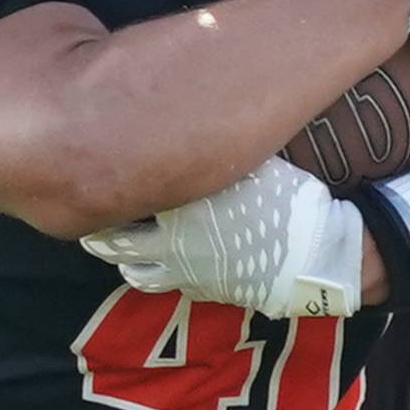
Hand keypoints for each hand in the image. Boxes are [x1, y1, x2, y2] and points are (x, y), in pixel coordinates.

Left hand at [82, 156, 364, 317]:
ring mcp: (189, 276)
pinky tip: (169, 262)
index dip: (104, 190)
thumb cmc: (284, 198)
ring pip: (138, 275)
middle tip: (95, 222)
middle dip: (101, 234)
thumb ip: (211, 150)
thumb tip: (191, 115)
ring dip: (126, 260)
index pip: (122, 201)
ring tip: (121, 247)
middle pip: (116, 245)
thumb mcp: (246, 160)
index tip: (96, 178)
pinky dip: (162, 275)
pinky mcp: (209, 293)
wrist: (315, 252)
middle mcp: (172, 246)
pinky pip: (173, 287)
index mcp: (176, 208)